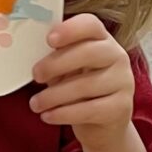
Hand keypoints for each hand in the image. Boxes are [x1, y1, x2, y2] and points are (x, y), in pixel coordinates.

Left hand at [30, 13, 133, 139]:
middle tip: (36, 75)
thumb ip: (56, 58)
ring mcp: (123, 82)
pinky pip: (89, 110)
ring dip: (54, 96)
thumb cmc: (79, 90)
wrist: (102, 125)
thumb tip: (29, 52)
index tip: (49, 40)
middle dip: (56, 64)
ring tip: (36, 103)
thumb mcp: (67, 70)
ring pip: (86, 85)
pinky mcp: (121, 108)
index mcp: (102, 40)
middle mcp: (117, 57)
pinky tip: (48, 116)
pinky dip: (64, 114)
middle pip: (89, 52)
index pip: (91, 25)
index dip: (71, 29)